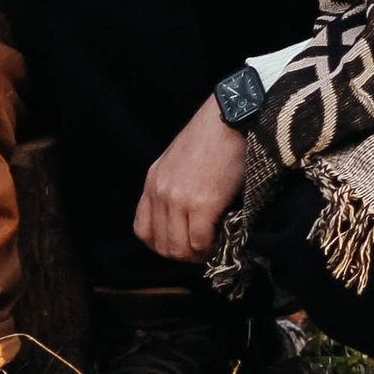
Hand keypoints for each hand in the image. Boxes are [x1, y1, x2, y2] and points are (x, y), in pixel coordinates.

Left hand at [134, 96, 246, 262]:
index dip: (163, 245)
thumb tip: (185, 223)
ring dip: (197, 255)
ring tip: (213, 246)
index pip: (143, 230)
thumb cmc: (212, 138)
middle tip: (203, 250)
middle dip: (183, 255)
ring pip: (179, 249)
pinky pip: (199, 242)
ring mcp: (179, 199)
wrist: (230, 118)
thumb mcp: (178, 162)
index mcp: (153, 181)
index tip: (183, 244)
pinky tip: (221, 239)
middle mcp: (160, 192)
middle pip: (161, 245)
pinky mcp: (201, 204)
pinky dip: (210, 248)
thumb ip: (174, 188)